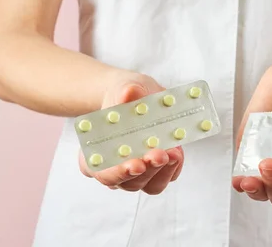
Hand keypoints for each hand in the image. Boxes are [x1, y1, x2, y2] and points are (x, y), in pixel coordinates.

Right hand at [79, 72, 184, 194]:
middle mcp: (114, 169)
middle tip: (159, 155)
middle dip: (146, 170)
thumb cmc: (125, 95)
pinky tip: (177, 151)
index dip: (116, 172)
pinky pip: (167, 176)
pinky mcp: (158, 170)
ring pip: (150, 184)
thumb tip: (129, 93)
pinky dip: (174, 166)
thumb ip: (126, 91)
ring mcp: (137, 173)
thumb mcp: (124, 86)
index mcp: (94, 153)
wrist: (138, 94)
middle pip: (128, 182)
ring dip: (163, 170)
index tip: (134, 164)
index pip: (100, 172)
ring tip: (172, 152)